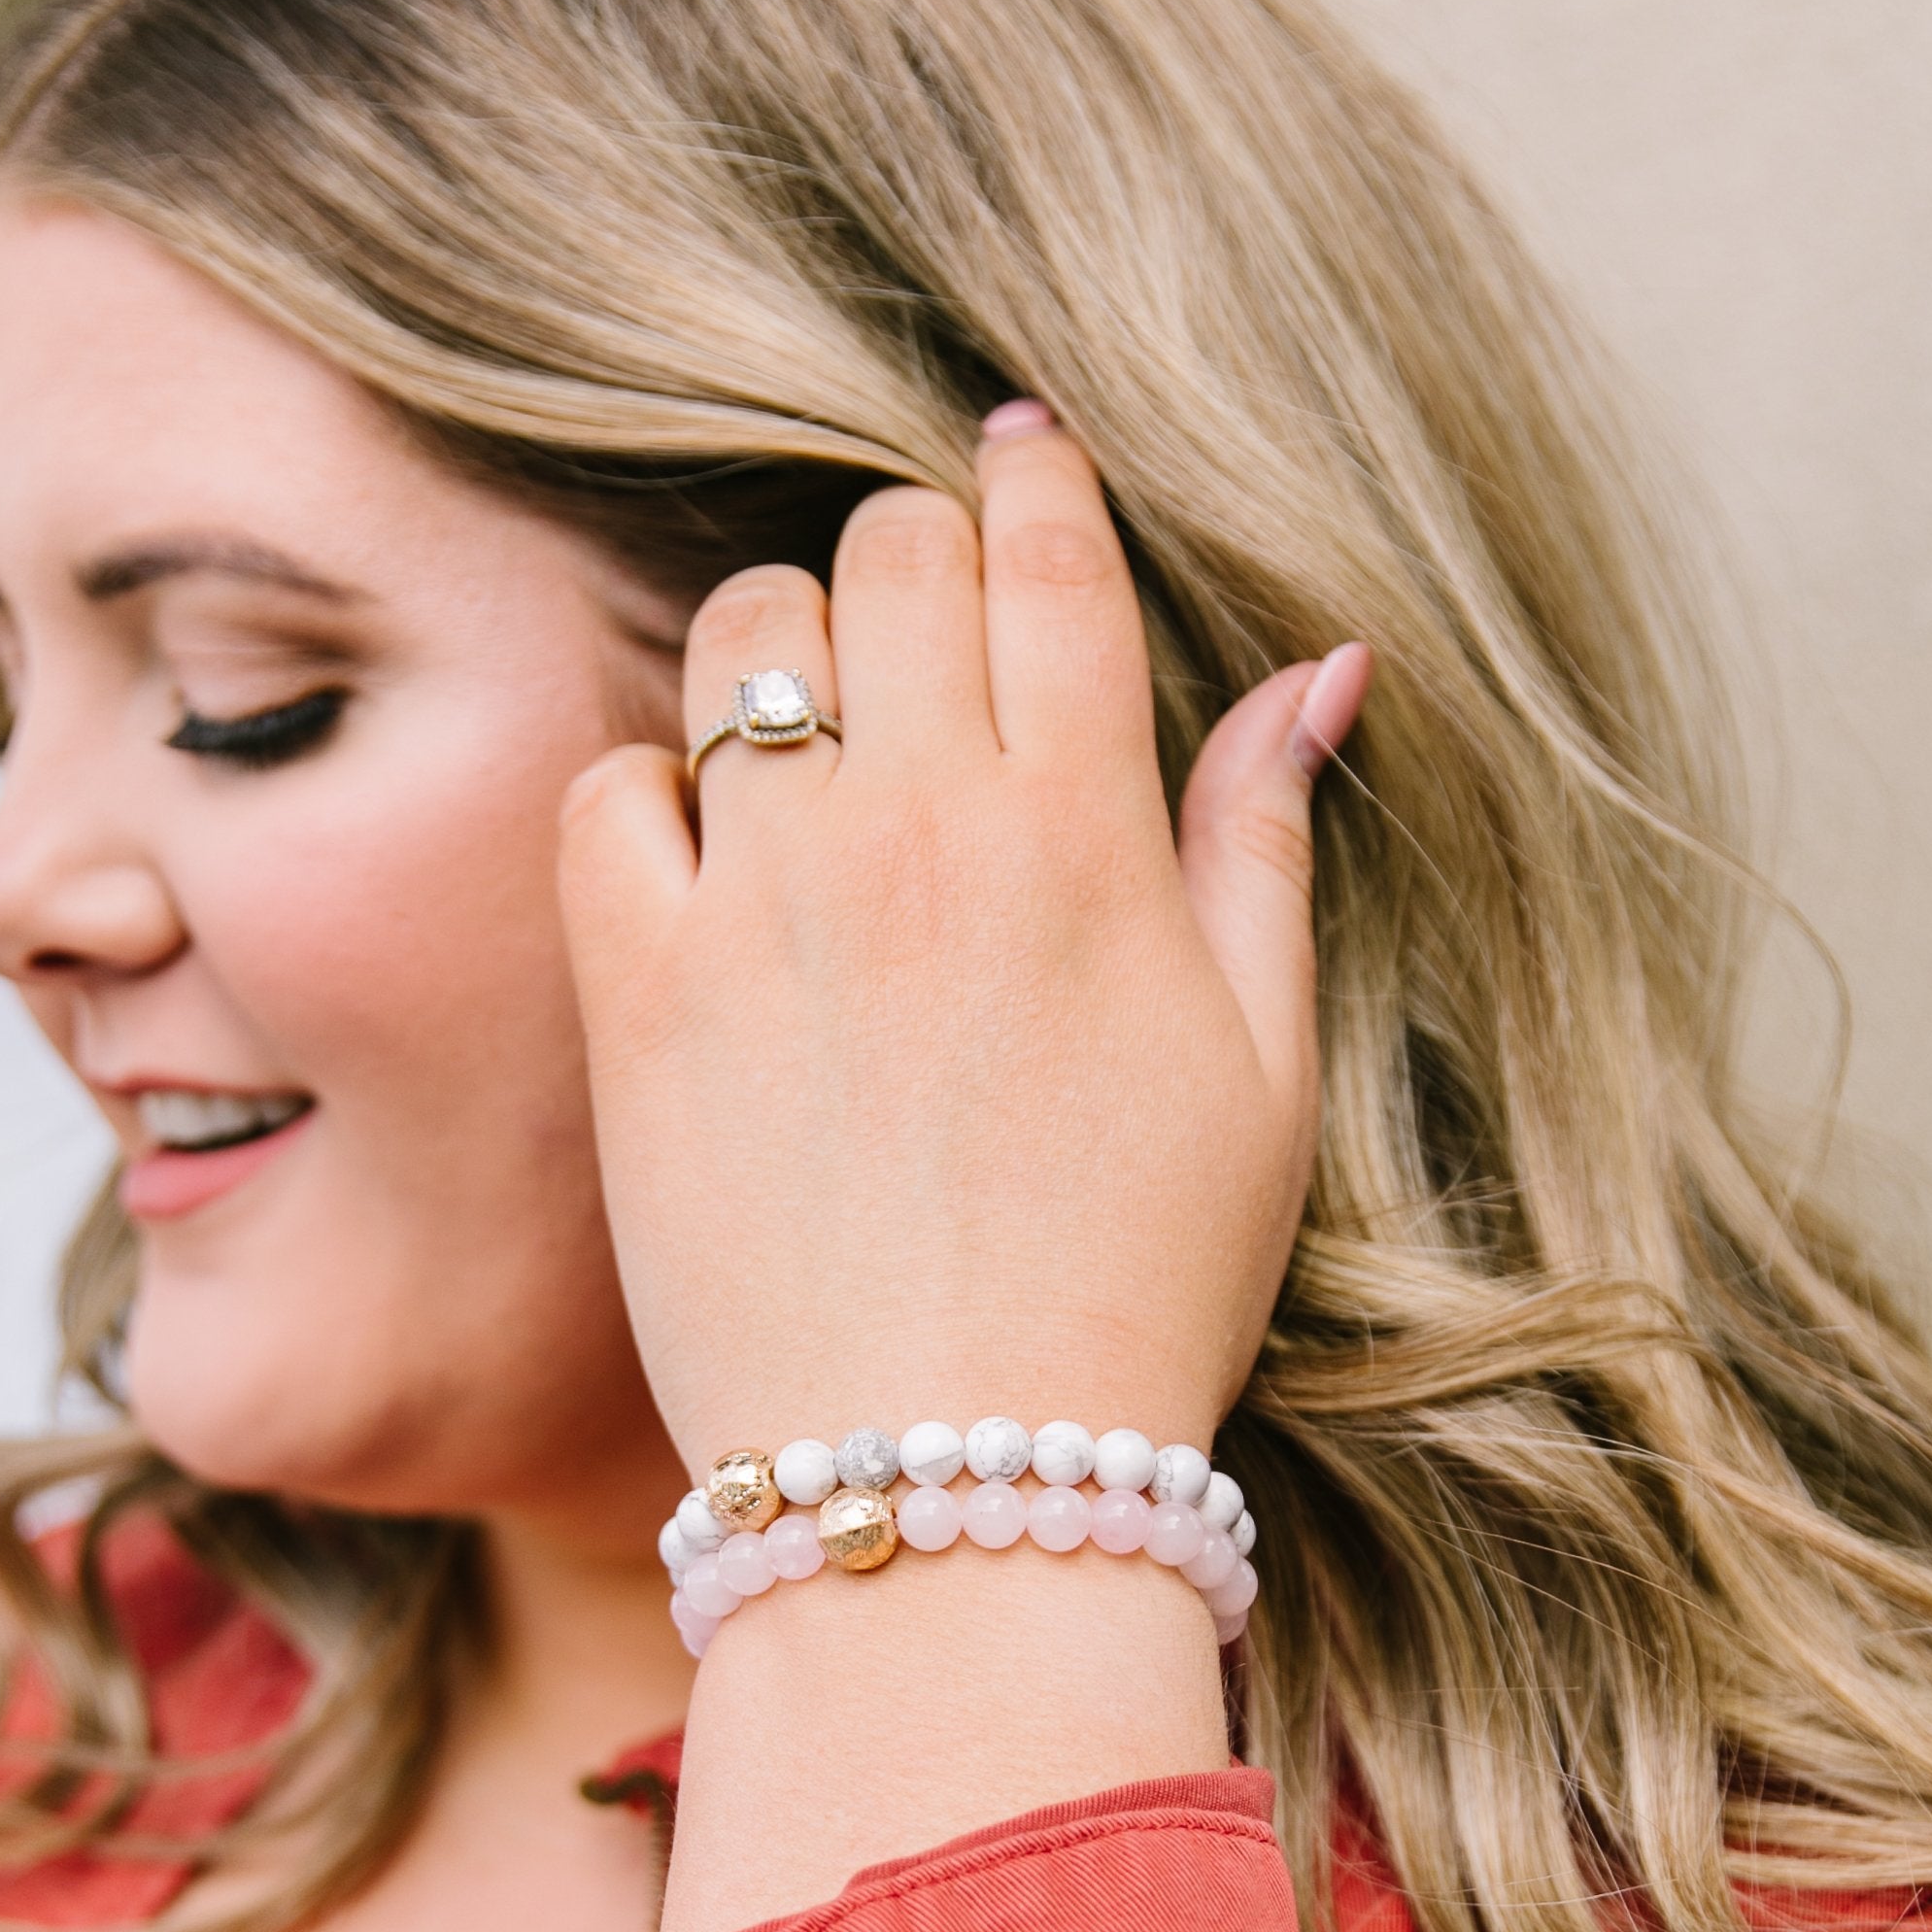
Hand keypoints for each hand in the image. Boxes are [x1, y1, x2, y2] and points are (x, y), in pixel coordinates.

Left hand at [558, 410, 1366, 1490]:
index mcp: (1088, 835)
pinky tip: (706, 863)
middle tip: (928, 627)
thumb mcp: (1262, 1072)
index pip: (1053, 560)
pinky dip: (651, 792)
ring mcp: (767, 901)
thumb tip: (1321, 666)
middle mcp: (921, 832)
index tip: (1025, 452)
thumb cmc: (1132, 1291)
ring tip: (817, 736)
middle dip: (916, 552)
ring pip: (746, 638)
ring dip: (784, 648)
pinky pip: (610, 788)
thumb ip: (1264, 844)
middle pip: (893, 554)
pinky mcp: (642, 989)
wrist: (954, 1480)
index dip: (1040, 477)